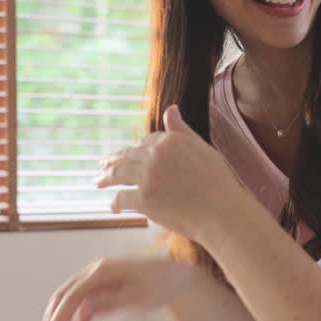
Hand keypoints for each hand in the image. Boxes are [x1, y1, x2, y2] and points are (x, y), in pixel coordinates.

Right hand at [42, 257, 194, 320]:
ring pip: (73, 303)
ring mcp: (97, 279)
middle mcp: (95, 272)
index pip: (73, 295)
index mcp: (102, 271)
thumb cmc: (160, 284)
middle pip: (66, 296)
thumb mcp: (138, 297)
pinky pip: (84, 305)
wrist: (175, 276)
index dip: (60, 316)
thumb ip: (110, 302)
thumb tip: (84, 307)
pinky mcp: (102, 288)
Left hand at [95, 105, 244, 237]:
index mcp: (170, 140)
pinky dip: (115, 203)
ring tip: (99, 182)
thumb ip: (182, 131)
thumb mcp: (202, 149)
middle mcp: (156, 155)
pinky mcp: (143, 199)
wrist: (222, 211)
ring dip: (106, 178)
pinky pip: (122, 198)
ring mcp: (147, 177)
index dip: (135, 150)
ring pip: (119, 175)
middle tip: (103, 167)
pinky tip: (112, 206)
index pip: (146, 142)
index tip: (127, 155)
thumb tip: (170, 109)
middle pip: (128, 157)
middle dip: (113, 162)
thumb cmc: (217, 183)